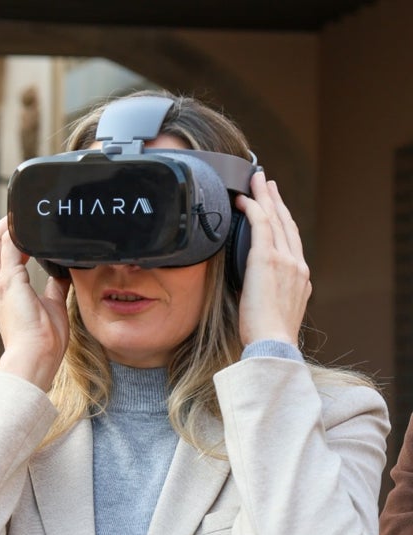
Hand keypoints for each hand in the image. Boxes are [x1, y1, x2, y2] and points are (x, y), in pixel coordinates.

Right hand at [0, 217, 70, 390]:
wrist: (34, 358)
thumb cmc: (44, 341)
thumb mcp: (52, 306)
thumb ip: (54, 287)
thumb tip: (63, 273)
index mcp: (5, 292)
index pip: (1, 256)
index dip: (10, 236)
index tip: (26, 223)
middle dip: (5, 223)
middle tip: (23, 209)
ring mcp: (0, 283)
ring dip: (11, 222)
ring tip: (28, 210)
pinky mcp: (9, 281)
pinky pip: (9, 245)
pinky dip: (18, 231)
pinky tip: (33, 223)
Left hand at [235, 171, 309, 346]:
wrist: (273, 343)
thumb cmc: (266, 336)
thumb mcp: (273, 310)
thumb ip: (267, 293)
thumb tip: (249, 288)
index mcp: (300, 277)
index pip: (292, 242)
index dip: (284, 222)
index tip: (276, 208)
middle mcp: (297, 265)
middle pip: (286, 224)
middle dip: (277, 201)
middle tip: (267, 183)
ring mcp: (285, 261)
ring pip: (276, 219)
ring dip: (266, 197)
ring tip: (257, 181)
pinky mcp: (268, 260)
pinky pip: (261, 226)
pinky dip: (254, 209)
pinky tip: (245, 199)